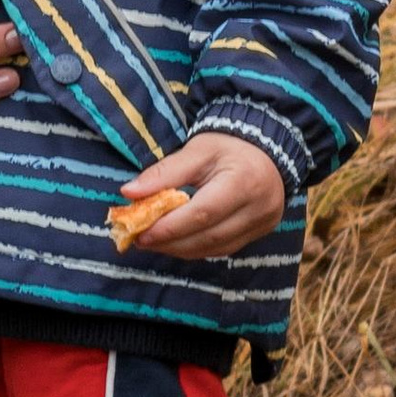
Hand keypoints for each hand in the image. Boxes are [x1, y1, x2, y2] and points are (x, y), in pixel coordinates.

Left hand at [113, 130, 288, 256]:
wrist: (267, 150)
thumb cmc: (228, 147)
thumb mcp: (196, 151)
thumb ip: (164, 173)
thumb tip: (129, 192)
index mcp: (243, 181)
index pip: (202, 212)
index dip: (169, 226)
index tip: (140, 231)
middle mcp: (259, 208)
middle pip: (208, 236)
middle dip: (171, 242)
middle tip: (141, 240)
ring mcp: (263, 224)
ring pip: (216, 248)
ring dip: (181, 249)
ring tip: (154, 243)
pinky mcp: (261, 233)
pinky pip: (224, 249)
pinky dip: (197, 249)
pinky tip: (177, 243)